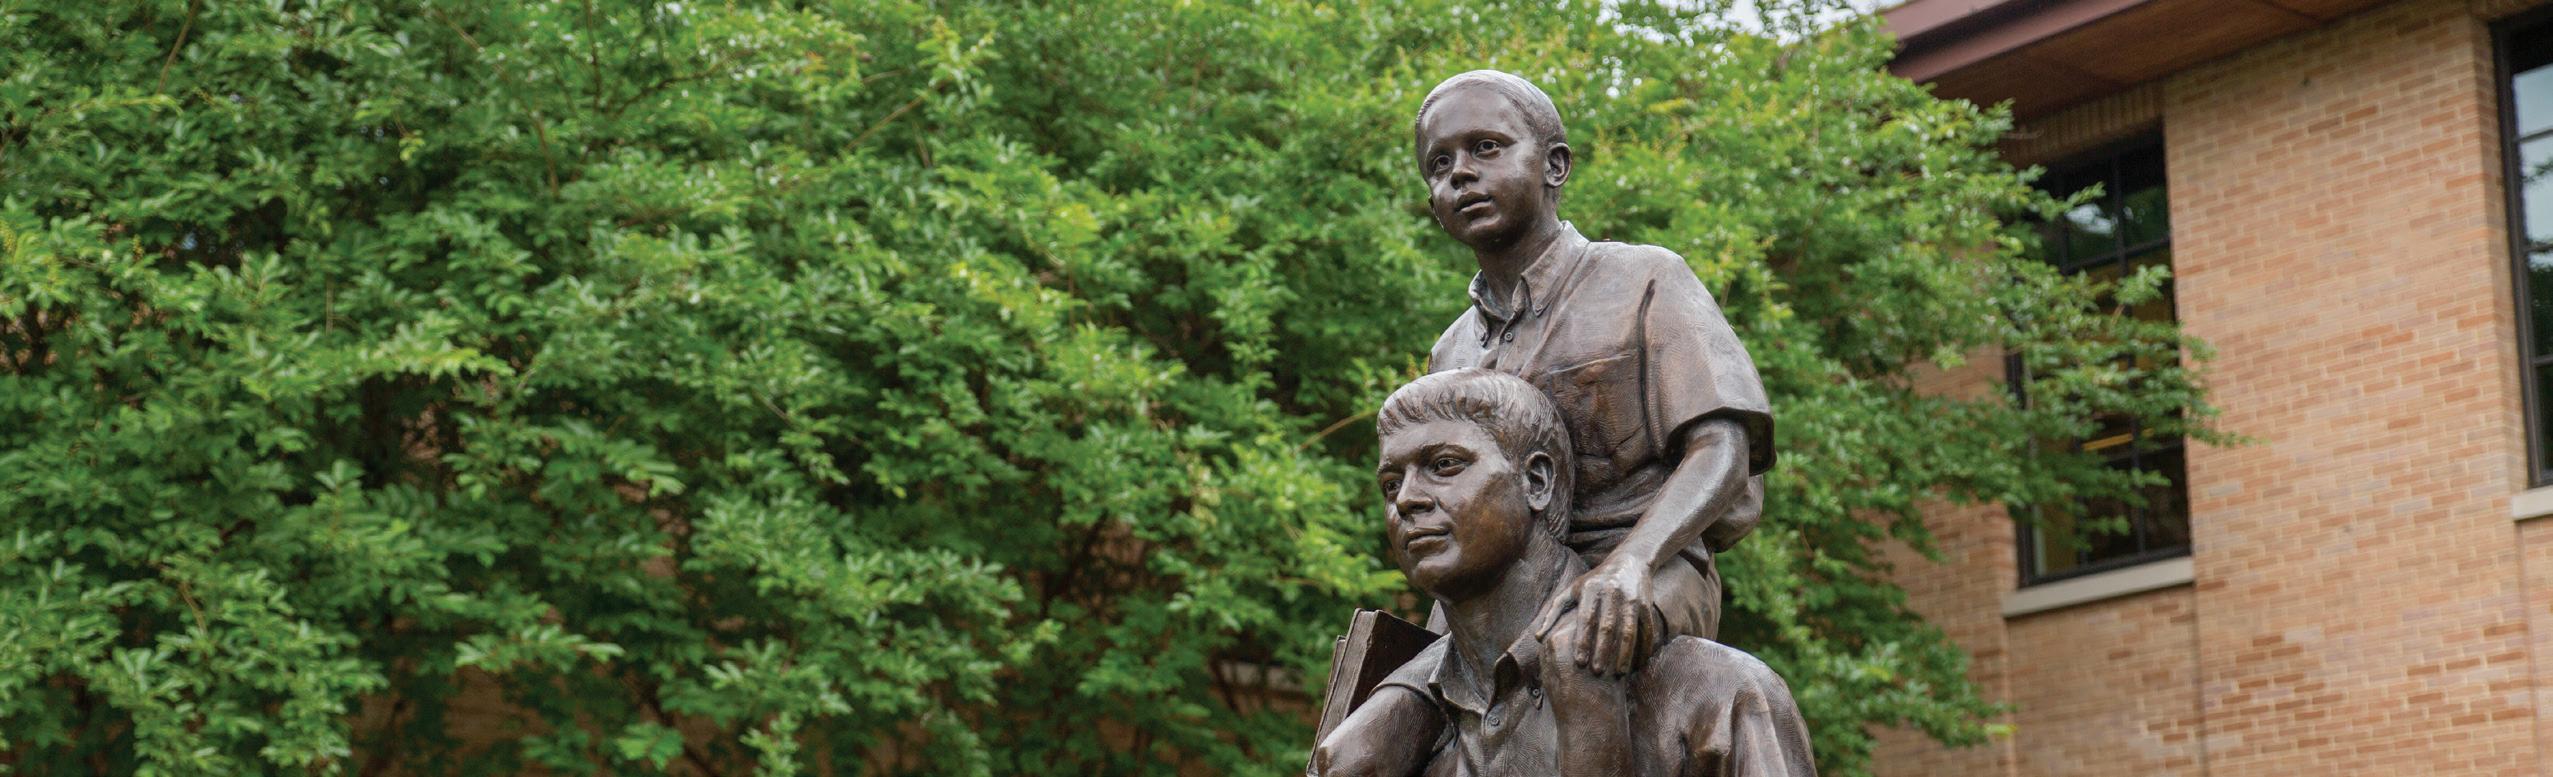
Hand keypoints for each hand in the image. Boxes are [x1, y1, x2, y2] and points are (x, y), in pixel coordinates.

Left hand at [1530, 558, 1662, 675]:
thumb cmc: (1594, 581)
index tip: (1579, 661)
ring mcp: (1631, 598)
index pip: (1586, 618)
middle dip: (1602, 650)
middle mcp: (1611, 592)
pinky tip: (1638, 664)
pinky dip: (1643, 647)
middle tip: (1596, 672)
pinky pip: (1646, 629)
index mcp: (1590, 589)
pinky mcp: (1646, 604)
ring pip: (1628, 630)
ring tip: (1619, 673)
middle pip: (1607, 626)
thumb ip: (1553, 613)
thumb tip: (1538, 638)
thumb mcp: (1572, 591)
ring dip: (1624, 653)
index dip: (1583, 640)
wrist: (1629, 561)